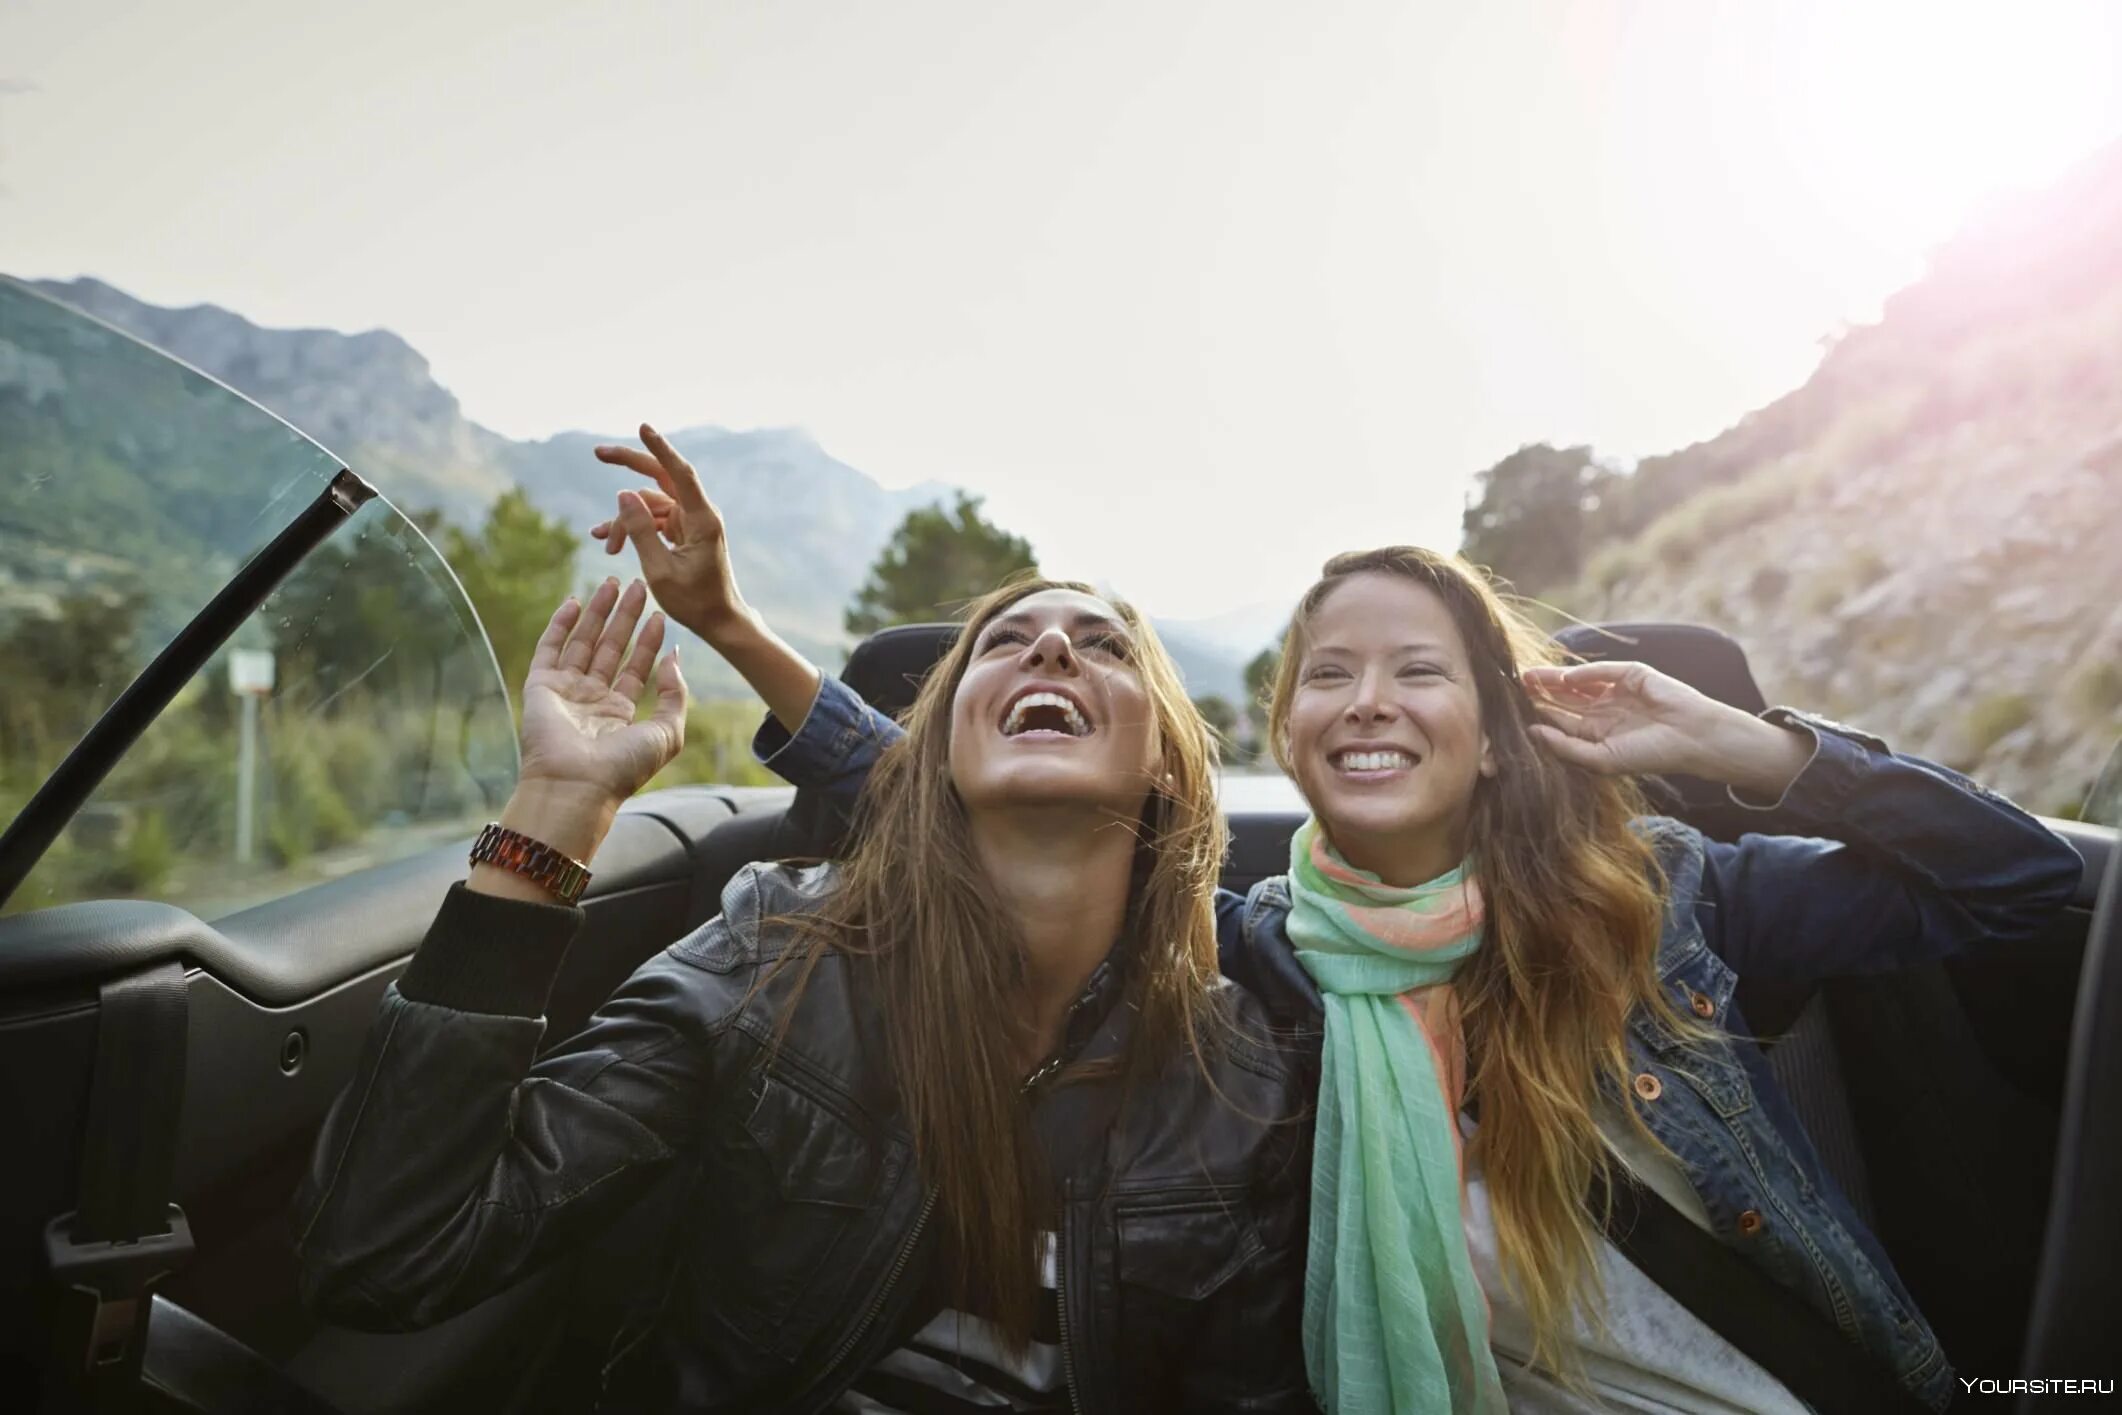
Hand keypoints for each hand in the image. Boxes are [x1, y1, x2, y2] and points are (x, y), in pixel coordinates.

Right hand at [518, 578, 687, 802]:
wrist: (577, 784)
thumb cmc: (624, 766)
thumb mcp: (667, 733)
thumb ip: (675, 695)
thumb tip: (675, 658)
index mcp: (620, 713)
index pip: (636, 667)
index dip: (648, 640)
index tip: (659, 614)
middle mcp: (592, 700)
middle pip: (611, 648)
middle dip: (624, 617)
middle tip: (636, 585)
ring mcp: (565, 692)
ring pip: (583, 642)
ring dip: (598, 612)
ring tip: (612, 583)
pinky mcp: (540, 687)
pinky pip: (549, 648)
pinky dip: (560, 624)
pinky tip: (575, 601)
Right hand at [590, 424, 749, 642]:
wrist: (719, 622)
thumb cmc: (695, 602)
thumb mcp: (659, 570)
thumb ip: (640, 531)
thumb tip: (622, 493)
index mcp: (702, 520)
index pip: (680, 473)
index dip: (660, 448)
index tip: (643, 428)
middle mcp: (699, 514)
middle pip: (661, 478)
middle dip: (630, 465)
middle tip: (598, 453)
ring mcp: (691, 522)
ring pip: (648, 506)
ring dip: (624, 522)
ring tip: (606, 546)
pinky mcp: (683, 532)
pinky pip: (652, 521)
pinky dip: (632, 529)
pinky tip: (607, 541)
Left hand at [1523, 660, 1813, 797]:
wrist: (1692, 740)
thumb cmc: (1650, 755)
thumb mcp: (1602, 758)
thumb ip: (1566, 747)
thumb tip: (1532, 733)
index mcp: (1596, 731)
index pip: (1559, 719)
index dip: (1537, 713)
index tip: (1510, 710)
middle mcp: (1603, 708)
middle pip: (1563, 697)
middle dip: (1539, 692)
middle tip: (1511, 687)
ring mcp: (1617, 689)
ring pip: (1577, 681)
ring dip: (1553, 678)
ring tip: (1528, 677)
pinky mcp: (1633, 674)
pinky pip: (1603, 671)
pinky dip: (1584, 672)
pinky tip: (1564, 677)